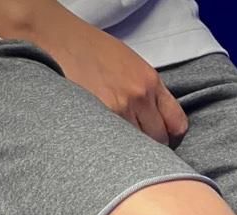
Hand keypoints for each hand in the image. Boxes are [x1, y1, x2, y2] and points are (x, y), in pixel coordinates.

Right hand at [29, 2, 188, 145]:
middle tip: (136, 142)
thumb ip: (148, 92)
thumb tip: (159, 121)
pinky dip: (114, 150)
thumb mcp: (130, 65)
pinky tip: (105, 142)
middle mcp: (139, 97)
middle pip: (159, 141)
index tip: (163, 138)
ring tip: (118, 142)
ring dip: (130, 150)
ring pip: (137, 148)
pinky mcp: (99, 120)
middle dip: (151, 145)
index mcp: (150, 81)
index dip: (171, 135)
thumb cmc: (92, 52)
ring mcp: (119, 111)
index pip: (177, 124)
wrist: (59, 42)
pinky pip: (116, 148)